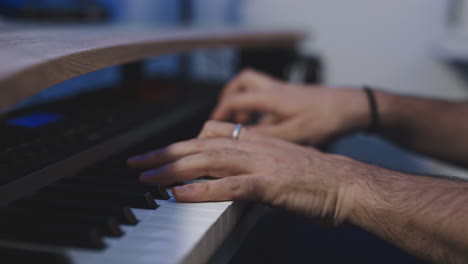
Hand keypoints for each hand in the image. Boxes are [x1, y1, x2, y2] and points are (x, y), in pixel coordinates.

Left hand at [128, 121, 367, 224]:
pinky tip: (179, 194)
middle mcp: (253, 147)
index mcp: (254, 142)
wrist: (348, 183)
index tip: (160, 154)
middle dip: (165, 154)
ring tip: (147, 176)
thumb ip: (251, 164)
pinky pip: (230, 186)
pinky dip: (202, 190)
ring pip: (208, 161)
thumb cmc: (315, 178)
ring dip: (174, 169)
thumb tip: (229, 173)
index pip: (208, 136)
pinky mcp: (270, 185)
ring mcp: (261, 164)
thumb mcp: (278, 162)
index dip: (181, 145)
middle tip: (138, 162)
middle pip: (199, 145)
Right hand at [211, 69, 368, 144]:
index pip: (235, 99)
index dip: (219, 114)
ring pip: (255, 88)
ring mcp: (285, 92)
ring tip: (239, 123)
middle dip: (228, 99)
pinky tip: (263, 128)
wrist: (353, 108)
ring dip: (243, 102)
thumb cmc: (328, 118)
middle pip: (242, 83)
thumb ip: (265, 137)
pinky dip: (259, 110)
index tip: (211, 126)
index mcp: (272, 97)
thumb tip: (241, 142)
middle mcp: (276, 90)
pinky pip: (267, 99)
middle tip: (222, 117)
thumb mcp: (294, 134)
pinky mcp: (293, 98)